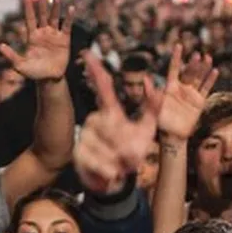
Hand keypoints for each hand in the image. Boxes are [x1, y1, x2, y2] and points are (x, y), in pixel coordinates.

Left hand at [0, 0, 72, 81]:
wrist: (49, 80)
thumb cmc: (33, 73)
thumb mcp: (20, 65)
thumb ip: (11, 55)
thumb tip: (0, 46)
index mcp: (32, 36)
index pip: (30, 19)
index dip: (28, 8)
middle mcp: (43, 33)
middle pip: (42, 15)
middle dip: (41, 3)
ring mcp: (54, 35)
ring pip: (54, 18)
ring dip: (55, 8)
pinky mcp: (64, 40)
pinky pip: (66, 27)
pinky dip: (68, 18)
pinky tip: (70, 9)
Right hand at [73, 51, 160, 192]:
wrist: (118, 179)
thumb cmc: (133, 151)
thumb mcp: (148, 128)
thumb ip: (153, 106)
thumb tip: (151, 82)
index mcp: (110, 111)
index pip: (103, 87)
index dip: (95, 70)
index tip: (87, 53)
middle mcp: (94, 119)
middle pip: (111, 126)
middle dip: (127, 145)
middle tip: (132, 157)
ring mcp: (84, 135)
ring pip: (106, 146)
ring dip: (119, 160)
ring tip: (120, 164)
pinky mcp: (78, 154)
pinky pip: (97, 161)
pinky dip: (109, 170)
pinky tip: (112, 173)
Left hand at [157, 47, 216, 139]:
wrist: (172, 135)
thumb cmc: (161, 121)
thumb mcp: (153, 106)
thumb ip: (150, 92)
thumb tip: (145, 78)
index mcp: (170, 87)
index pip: (174, 68)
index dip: (176, 57)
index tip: (179, 45)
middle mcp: (181, 88)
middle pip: (188, 72)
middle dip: (193, 64)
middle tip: (197, 55)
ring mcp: (191, 94)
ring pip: (199, 78)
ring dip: (203, 68)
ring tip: (207, 57)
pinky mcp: (199, 102)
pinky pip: (206, 89)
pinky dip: (210, 80)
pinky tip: (214, 71)